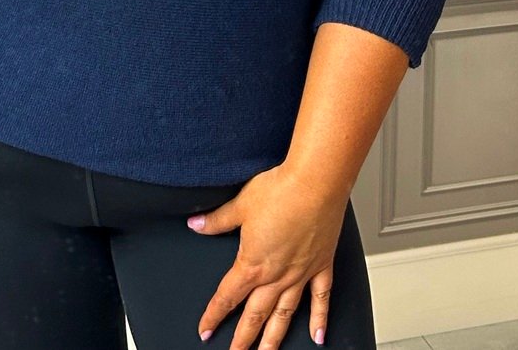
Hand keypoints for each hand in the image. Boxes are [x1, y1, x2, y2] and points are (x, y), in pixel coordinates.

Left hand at [187, 163, 346, 347]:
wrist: (315, 183)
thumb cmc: (280, 190)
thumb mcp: (240, 205)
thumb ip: (217, 220)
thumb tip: (196, 225)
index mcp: (252, 263)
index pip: (227, 296)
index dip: (214, 315)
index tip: (204, 331)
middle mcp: (276, 275)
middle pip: (255, 314)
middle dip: (243, 338)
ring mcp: (300, 274)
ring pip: (285, 314)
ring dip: (274, 338)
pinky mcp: (321, 266)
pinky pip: (320, 299)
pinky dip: (319, 319)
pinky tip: (318, 336)